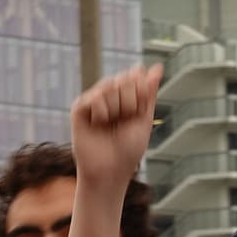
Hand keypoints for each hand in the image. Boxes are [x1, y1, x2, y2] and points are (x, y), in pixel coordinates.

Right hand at [70, 64, 162, 192]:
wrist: (111, 170)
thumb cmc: (129, 148)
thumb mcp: (144, 116)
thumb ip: (148, 91)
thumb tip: (157, 66)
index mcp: (127, 97)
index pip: (136, 77)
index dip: (141, 94)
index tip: (138, 112)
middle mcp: (109, 96)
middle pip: (123, 80)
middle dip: (130, 102)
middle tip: (124, 120)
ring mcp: (93, 101)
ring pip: (109, 86)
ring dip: (117, 108)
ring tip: (111, 124)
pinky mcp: (79, 108)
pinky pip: (94, 97)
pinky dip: (102, 112)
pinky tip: (98, 124)